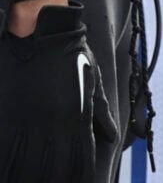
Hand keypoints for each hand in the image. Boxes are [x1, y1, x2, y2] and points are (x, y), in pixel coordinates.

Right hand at [0, 1, 113, 180]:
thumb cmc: (72, 56)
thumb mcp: (94, 81)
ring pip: (30, 162)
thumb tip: (111, 137)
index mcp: (78, 117)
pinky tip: (11, 172)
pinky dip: (11, 163)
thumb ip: (100, 112)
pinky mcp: (12, 115)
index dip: (81, 176)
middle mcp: (56, 124)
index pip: (82, 158)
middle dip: (55, 182)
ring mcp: (32, 121)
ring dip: (31, 176)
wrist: (42, 35)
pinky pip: (10, 147)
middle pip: (56, 167)